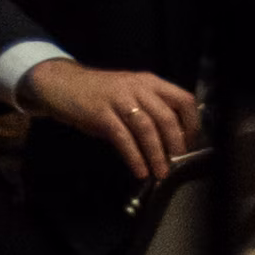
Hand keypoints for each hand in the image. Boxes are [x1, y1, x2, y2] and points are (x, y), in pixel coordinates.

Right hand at [30, 62, 205, 176]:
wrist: (63, 85)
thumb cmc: (101, 94)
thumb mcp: (130, 95)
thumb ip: (148, 110)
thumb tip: (168, 139)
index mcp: (152, 82)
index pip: (184, 99)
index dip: (191, 122)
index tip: (191, 142)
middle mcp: (139, 88)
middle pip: (166, 116)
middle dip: (175, 142)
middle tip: (178, 162)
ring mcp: (120, 100)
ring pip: (146, 128)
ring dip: (156, 153)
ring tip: (160, 172)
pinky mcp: (101, 114)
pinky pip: (123, 138)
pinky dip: (134, 156)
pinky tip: (140, 171)